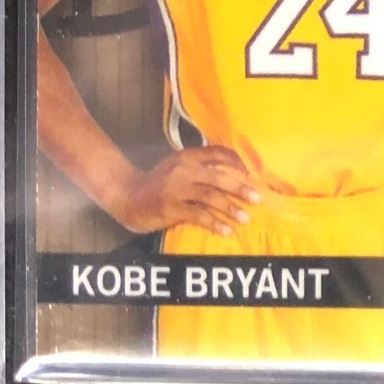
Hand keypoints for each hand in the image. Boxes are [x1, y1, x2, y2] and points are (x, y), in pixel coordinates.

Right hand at [109, 146, 257, 236]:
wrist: (126, 195)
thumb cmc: (158, 183)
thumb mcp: (178, 167)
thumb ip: (201, 166)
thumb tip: (236, 173)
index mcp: (188, 157)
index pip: (217, 153)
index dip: (237, 162)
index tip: (253, 174)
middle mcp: (183, 170)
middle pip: (218, 178)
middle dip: (240, 188)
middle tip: (257, 199)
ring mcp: (176, 189)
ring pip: (210, 197)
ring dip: (230, 208)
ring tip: (245, 218)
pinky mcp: (169, 207)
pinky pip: (198, 215)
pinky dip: (214, 223)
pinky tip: (226, 230)